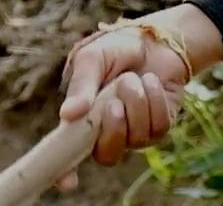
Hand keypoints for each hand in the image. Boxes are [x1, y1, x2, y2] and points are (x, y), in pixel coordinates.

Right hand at [51, 9, 204, 192]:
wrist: (153, 40)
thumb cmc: (115, 49)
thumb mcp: (92, 59)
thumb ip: (81, 86)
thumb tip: (68, 115)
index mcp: (80, 119)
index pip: (68, 155)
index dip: (64, 172)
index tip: (66, 182)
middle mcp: (105, 132)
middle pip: (106, 155)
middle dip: (112, 129)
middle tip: (114, 103)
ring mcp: (133, 133)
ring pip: (135, 139)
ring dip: (136, 104)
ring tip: (131, 80)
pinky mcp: (158, 128)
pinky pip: (158, 128)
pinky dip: (155, 100)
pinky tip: (151, 83)